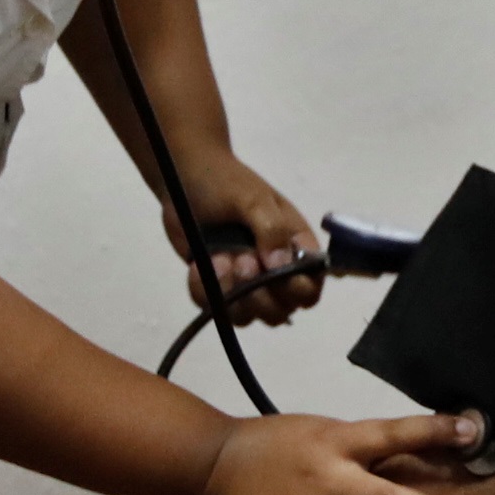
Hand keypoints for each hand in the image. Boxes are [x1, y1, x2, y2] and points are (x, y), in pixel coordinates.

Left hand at [164, 146, 323, 325]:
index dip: (297, 291)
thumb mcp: (254, 200)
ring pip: (248, 317)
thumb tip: (281, 265)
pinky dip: (205, 293)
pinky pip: (214, 310)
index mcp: (296, 248)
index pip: (310, 288)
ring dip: (232, 296)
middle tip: (241, 262)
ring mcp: (245, 282)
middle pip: (281, 312)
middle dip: (259, 295)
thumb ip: (271, 229)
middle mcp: (275, 271)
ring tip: (218, 260)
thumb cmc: (226, 183)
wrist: (183, 178)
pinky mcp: (216, 287)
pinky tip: (198, 266)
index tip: (275, 273)